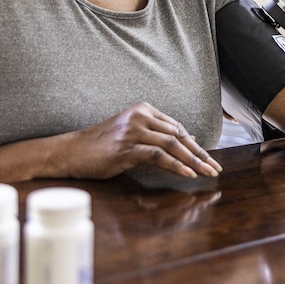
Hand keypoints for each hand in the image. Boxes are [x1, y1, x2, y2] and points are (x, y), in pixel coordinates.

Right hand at [62, 102, 221, 179]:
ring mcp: (133, 131)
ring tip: (207, 173)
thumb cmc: (100, 146)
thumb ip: (157, 135)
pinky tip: (188, 174)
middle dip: (200, 153)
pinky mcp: (126, 147)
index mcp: (144, 109)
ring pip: (172, 144)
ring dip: (194, 160)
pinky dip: (176, 165)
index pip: (177, 127)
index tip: (209, 158)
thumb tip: (188, 141)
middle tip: (215, 168)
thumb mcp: (131, 135)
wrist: (70, 151)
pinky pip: (158, 155)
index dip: (195, 144)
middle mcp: (140, 116)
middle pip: (178, 135)